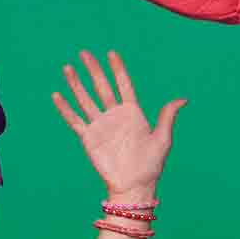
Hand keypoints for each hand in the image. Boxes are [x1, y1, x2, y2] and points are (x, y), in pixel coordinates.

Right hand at [52, 50, 183, 202]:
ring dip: (76, 84)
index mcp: (133, 114)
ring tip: (67, 68)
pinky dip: (65, 108)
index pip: (124, 86)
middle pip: (102, 87)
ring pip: (85, 100)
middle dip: (93, 70)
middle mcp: (115, 116)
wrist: (134, 185)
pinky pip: (74, 120)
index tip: (111, 54)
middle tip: (84, 53)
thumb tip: (183, 99)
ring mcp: (100, 126)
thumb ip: (167, 117)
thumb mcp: (162, 139)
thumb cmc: (151, 165)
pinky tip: (57, 95)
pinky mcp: (89, 138)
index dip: (118, 70)